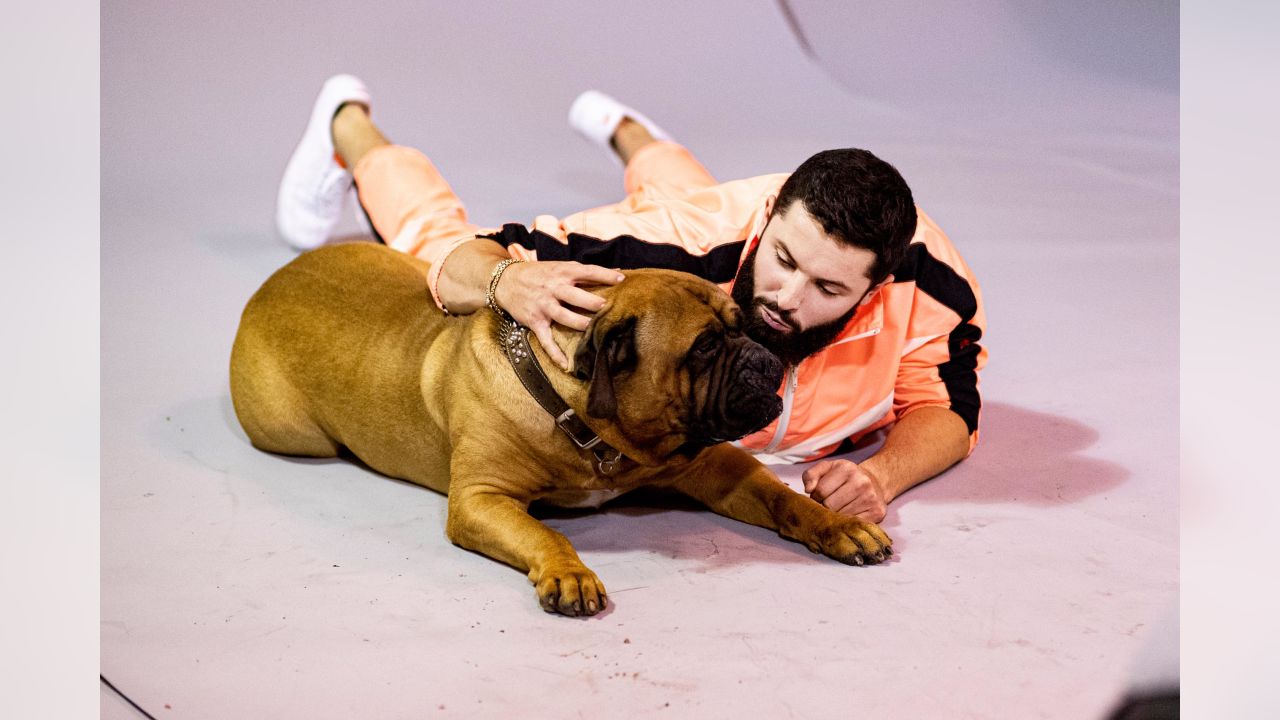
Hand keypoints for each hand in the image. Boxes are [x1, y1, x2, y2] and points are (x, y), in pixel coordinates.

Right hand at [494, 260, 623, 370]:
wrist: (504, 280)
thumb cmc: (538, 273)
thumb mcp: (559, 267)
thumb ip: (584, 273)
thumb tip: (617, 273)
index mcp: (562, 272)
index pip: (587, 271)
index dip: (604, 275)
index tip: (621, 280)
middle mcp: (553, 288)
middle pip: (576, 296)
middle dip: (591, 302)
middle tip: (606, 306)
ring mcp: (544, 306)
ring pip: (564, 316)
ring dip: (579, 323)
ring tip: (592, 328)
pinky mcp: (535, 321)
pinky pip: (546, 340)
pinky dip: (555, 354)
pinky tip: (565, 365)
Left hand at [802, 459, 889, 522]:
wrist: (875, 482)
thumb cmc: (846, 477)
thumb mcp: (827, 469)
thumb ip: (811, 475)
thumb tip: (808, 489)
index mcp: (847, 468)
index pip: (820, 491)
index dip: (815, 497)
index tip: (819, 497)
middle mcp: (861, 482)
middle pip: (830, 505)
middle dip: (824, 507)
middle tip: (827, 505)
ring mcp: (870, 498)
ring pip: (840, 517)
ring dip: (835, 516)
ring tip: (838, 508)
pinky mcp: (877, 512)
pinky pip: (853, 524)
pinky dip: (847, 523)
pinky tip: (848, 515)